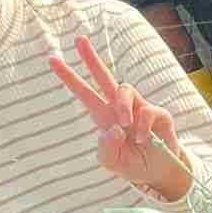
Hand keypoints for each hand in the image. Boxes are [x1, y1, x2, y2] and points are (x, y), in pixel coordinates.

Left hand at [49, 33, 192, 201]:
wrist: (159, 173)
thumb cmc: (132, 163)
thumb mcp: (112, 163)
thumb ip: (106, 150)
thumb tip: (112, 129)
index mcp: (104, 117)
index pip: (84, 93)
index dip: (69, 77)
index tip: (52, 60)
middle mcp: (120, 107)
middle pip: (104, 76)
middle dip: (90, 58)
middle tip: (78, 39)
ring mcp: (139, 108)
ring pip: (124, 89)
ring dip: (122, 107)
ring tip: (125, 126)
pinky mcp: (157, 114)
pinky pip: (147, 111)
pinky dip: (142, 127)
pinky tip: (142, 139)